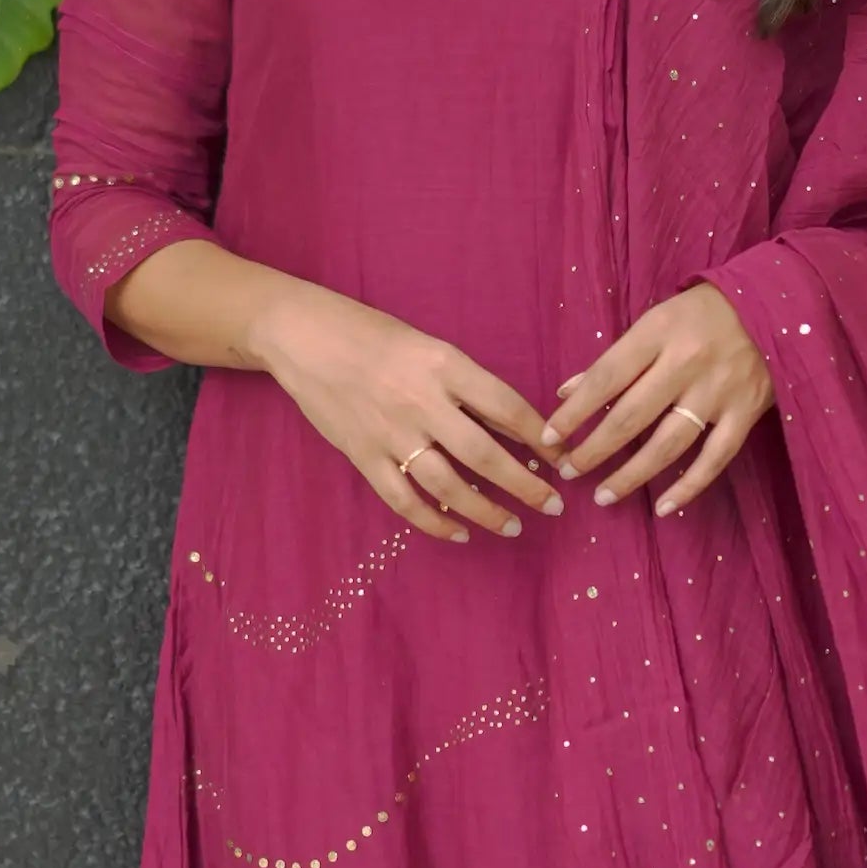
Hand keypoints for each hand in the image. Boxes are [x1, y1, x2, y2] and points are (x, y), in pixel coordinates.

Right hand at [259, 286, 565, 545]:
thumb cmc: (372, 335)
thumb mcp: (428, 347)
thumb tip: (514, 426)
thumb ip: (467, 386)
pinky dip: (434, 522)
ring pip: (447, 485)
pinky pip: (404, 500)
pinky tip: (459, 533)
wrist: (303, 336)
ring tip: (513, 526)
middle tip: (553, 506)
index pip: (506, 406)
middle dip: (524, 485)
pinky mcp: (363, 456)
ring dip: (486, 512)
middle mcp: (420, 401)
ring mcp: (389, 433)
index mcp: (443, 364)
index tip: (563, 458)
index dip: (539, 437)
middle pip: (484, 454)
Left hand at [539, 281, 773, 515]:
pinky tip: (664, 507)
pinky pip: (714, 458)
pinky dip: (689, 486)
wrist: (774, 305)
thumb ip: (616, 357)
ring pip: (668, 443)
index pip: (605, 377)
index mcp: (659, 332)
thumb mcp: (656, 319)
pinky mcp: (746, 412)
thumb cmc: (704, 312)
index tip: (549, 437)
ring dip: (631, 475)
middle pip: (631, 416)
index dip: (574, 412)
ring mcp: (718, 390)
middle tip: (568, 472)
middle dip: (594, 449)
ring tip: (602, 495)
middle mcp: (686, 362)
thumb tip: (568, 392)